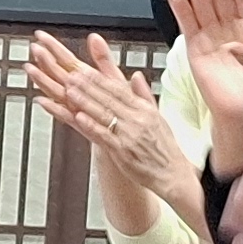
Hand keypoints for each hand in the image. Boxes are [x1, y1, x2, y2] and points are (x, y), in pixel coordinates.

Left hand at [25, 30, 205, 239]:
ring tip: (69, 90)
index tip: (83, 68)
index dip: (98, 78)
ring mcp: (130, 134)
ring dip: (85, 101)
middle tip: (69, 73)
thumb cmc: (165, 148)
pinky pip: (105, 136)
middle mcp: (137, 119)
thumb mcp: (158, 117)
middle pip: (108, 97)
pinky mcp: (123, 151)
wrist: (173, 175)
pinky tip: (79, 117)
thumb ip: (144, 95)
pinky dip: (92, 125)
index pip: (118, 89)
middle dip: (87, 84)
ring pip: (104, 113)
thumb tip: (136, 76)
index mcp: (144, 109)